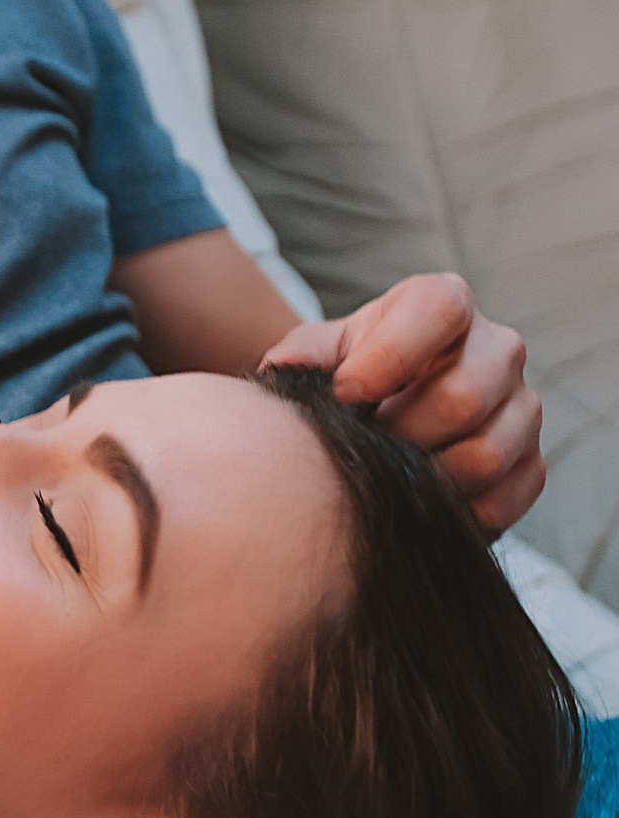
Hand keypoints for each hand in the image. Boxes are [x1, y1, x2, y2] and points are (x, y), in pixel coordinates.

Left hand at [264, 272, 543, 534]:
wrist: (380, 422)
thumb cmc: (349, 376)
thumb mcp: (321, 354)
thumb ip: (306, 355)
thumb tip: (287, 369)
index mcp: (446, 304)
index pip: (440, 310)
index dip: (390, 355)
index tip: (346, 393)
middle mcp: (496, 348)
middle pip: (464, 396)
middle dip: (400, 432)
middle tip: (365, 446)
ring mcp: (521, 408)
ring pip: (486, 454)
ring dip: (424, 477)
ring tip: (388, 474)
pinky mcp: (531, 464)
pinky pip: (503, 500)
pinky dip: (454, 513)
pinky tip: (419, 502)